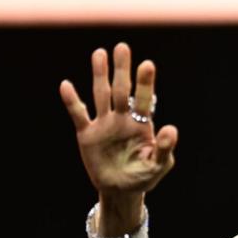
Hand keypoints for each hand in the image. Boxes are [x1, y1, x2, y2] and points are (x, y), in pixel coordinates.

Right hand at [60, 42, 177, 202]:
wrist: (120, 190)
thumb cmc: (143, 176)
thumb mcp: (158, 165)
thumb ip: (164, 148)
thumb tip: (171, 129)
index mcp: (141, 124)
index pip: (143, 99)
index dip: (145, 83)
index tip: (147, 64)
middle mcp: (122, 119)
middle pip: (121, 90)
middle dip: (122, 70)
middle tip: (122, 47)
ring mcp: (104, 124)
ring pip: (101, 95)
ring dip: (100, 75)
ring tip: (100, 53)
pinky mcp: (86, 134)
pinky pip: (78, 114)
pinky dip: (72, 101)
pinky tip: (66, 85)